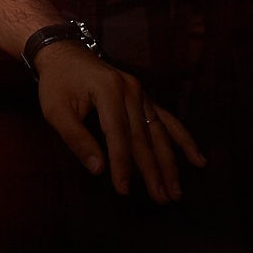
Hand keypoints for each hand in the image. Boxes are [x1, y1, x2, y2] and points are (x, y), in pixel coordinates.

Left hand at [34, 42, 203, 202]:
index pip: (118, 135)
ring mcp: (141, 93)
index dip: (122, 165)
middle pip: (144, 137)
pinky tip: (197, 159)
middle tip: (162, 199)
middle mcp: (131, 90)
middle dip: (153, 171)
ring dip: (170, 163)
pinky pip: (167, 120)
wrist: (65, 53)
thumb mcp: (56, 110)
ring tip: (176, 191)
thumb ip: (76, 139)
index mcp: (108, 91)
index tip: (124, 191)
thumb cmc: (57, 83)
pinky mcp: (144, 97)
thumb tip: (98, 170)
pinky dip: (182, 140)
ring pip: (159, 132)